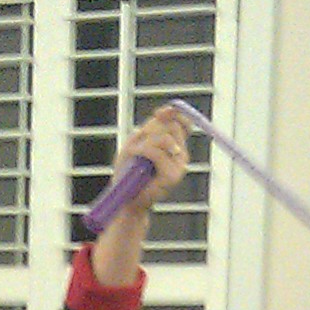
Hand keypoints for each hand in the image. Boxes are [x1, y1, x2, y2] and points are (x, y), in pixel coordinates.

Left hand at [107, 104, 192, 218]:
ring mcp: (179, 166)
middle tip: (139, 144)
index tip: (158, 113)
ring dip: (144, 143)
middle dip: (152, 130)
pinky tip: (137, 161)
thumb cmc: (129, 172)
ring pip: (164, 138)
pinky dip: (142, 152)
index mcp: (175, 146)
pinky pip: (156, 152)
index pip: (183, 122)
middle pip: (173, 126)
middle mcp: (181, 155)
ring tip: (136, 156)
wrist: (126, 198)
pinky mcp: (172, 176)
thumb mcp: (138, 142)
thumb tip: (167, 110)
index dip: (172, 114)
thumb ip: (152, 126)